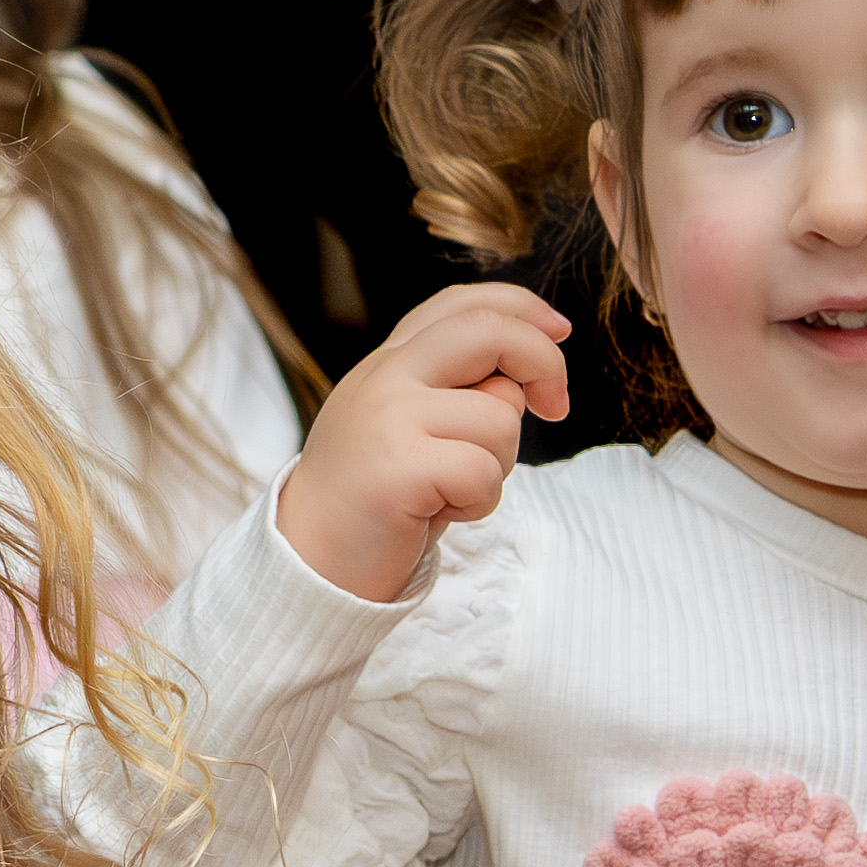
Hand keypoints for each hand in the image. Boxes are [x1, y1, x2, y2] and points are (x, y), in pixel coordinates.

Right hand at [277, 280, 568, 601]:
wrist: (308, 562)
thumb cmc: (373, 501)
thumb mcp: (405, 427)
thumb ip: (452, 392)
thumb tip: (524, 381)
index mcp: (387, 364)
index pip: (459, 304)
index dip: (520, 308)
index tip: (558, 331)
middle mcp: (384, 377)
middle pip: (487, 331)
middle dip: (544, 363)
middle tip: (556, 407)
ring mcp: (387, 416)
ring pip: (500, 419)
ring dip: (497, 465)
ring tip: (449, 490)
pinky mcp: (399, 466)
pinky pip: (483, 472)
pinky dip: (477, 503)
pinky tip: (437, 514)